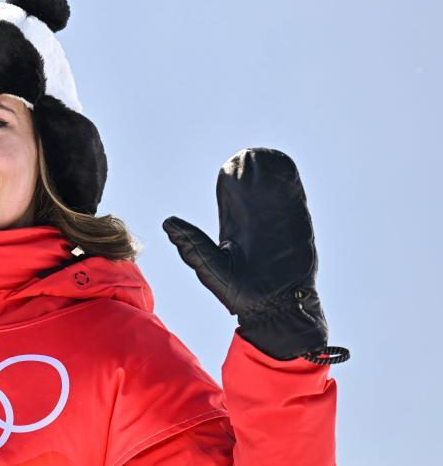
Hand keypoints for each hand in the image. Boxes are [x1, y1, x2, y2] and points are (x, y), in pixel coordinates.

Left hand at [162, 148, 344, 361]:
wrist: (274, 310)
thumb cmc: (239, 295)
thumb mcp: (210, 266)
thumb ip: (191, 244)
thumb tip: (168, 222)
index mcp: (235, 232)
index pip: (233, 200)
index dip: (232, 182)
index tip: (230, 164)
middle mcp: (257, 226)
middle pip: (255, 191)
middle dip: (253, 173)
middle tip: (248, 155)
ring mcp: (278, 227)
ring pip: (275, 194)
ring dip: (272, 175)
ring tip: (266, 156)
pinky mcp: (298, 231)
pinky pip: (295, 203)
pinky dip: (291, 185)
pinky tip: (285, 169)